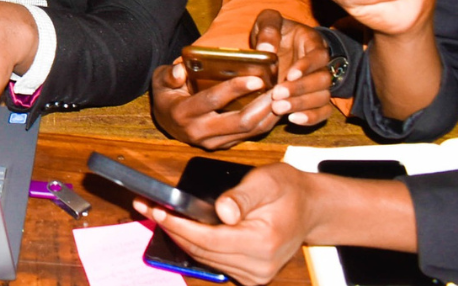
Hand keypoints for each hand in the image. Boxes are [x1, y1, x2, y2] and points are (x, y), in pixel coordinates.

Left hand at [136, 163, 316, 285]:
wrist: (311, 209)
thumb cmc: (288, 191)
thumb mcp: (266, 181)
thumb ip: (242, 197)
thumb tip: (221, 211)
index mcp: (263, 242)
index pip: (209, 240)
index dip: (179, 226)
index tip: (156, 211)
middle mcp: (260, 265)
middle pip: (203, 251)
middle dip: (172, 229)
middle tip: (147, 208)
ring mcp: (256, 275)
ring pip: (205, 259)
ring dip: (181, 238)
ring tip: (160, 215)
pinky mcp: (252, 277)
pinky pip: (215, 263)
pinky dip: (197, 246)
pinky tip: (182, 229)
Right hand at [151, 60, 283, 149]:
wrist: (166, 122)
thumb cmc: (166, 95)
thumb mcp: (160, 81)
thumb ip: (169, 75)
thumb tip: (181, 70)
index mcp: (183, 113)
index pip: (212, 101)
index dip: (235, 89)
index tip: (256, 78)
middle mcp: (199, 132)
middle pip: (239, 122)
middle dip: (262, 105)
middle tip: (278, 89)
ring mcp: (213, 143)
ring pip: (249, 132)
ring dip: (269, 115)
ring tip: (283, 97)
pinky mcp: (224, 146)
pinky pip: (251, 136)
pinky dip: (266, 122)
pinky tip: (276, 107)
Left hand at [250, 10, 333, 126]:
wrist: (276, 47)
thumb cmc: (273, 33)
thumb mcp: (268, 22)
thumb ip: (268, 30)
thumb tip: (267, 50)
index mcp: (312, 42)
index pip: (318, 55)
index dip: (306, 66)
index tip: (289, 74)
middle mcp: (320, 64)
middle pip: (323, 79)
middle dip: (301, 89)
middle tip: (277, 95)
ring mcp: (319, 83)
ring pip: (323, 97)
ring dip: (302, 104)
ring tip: (279, 108)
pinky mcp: (315, 99)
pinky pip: (323, 111)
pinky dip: (311, 117)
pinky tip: (293, 119)